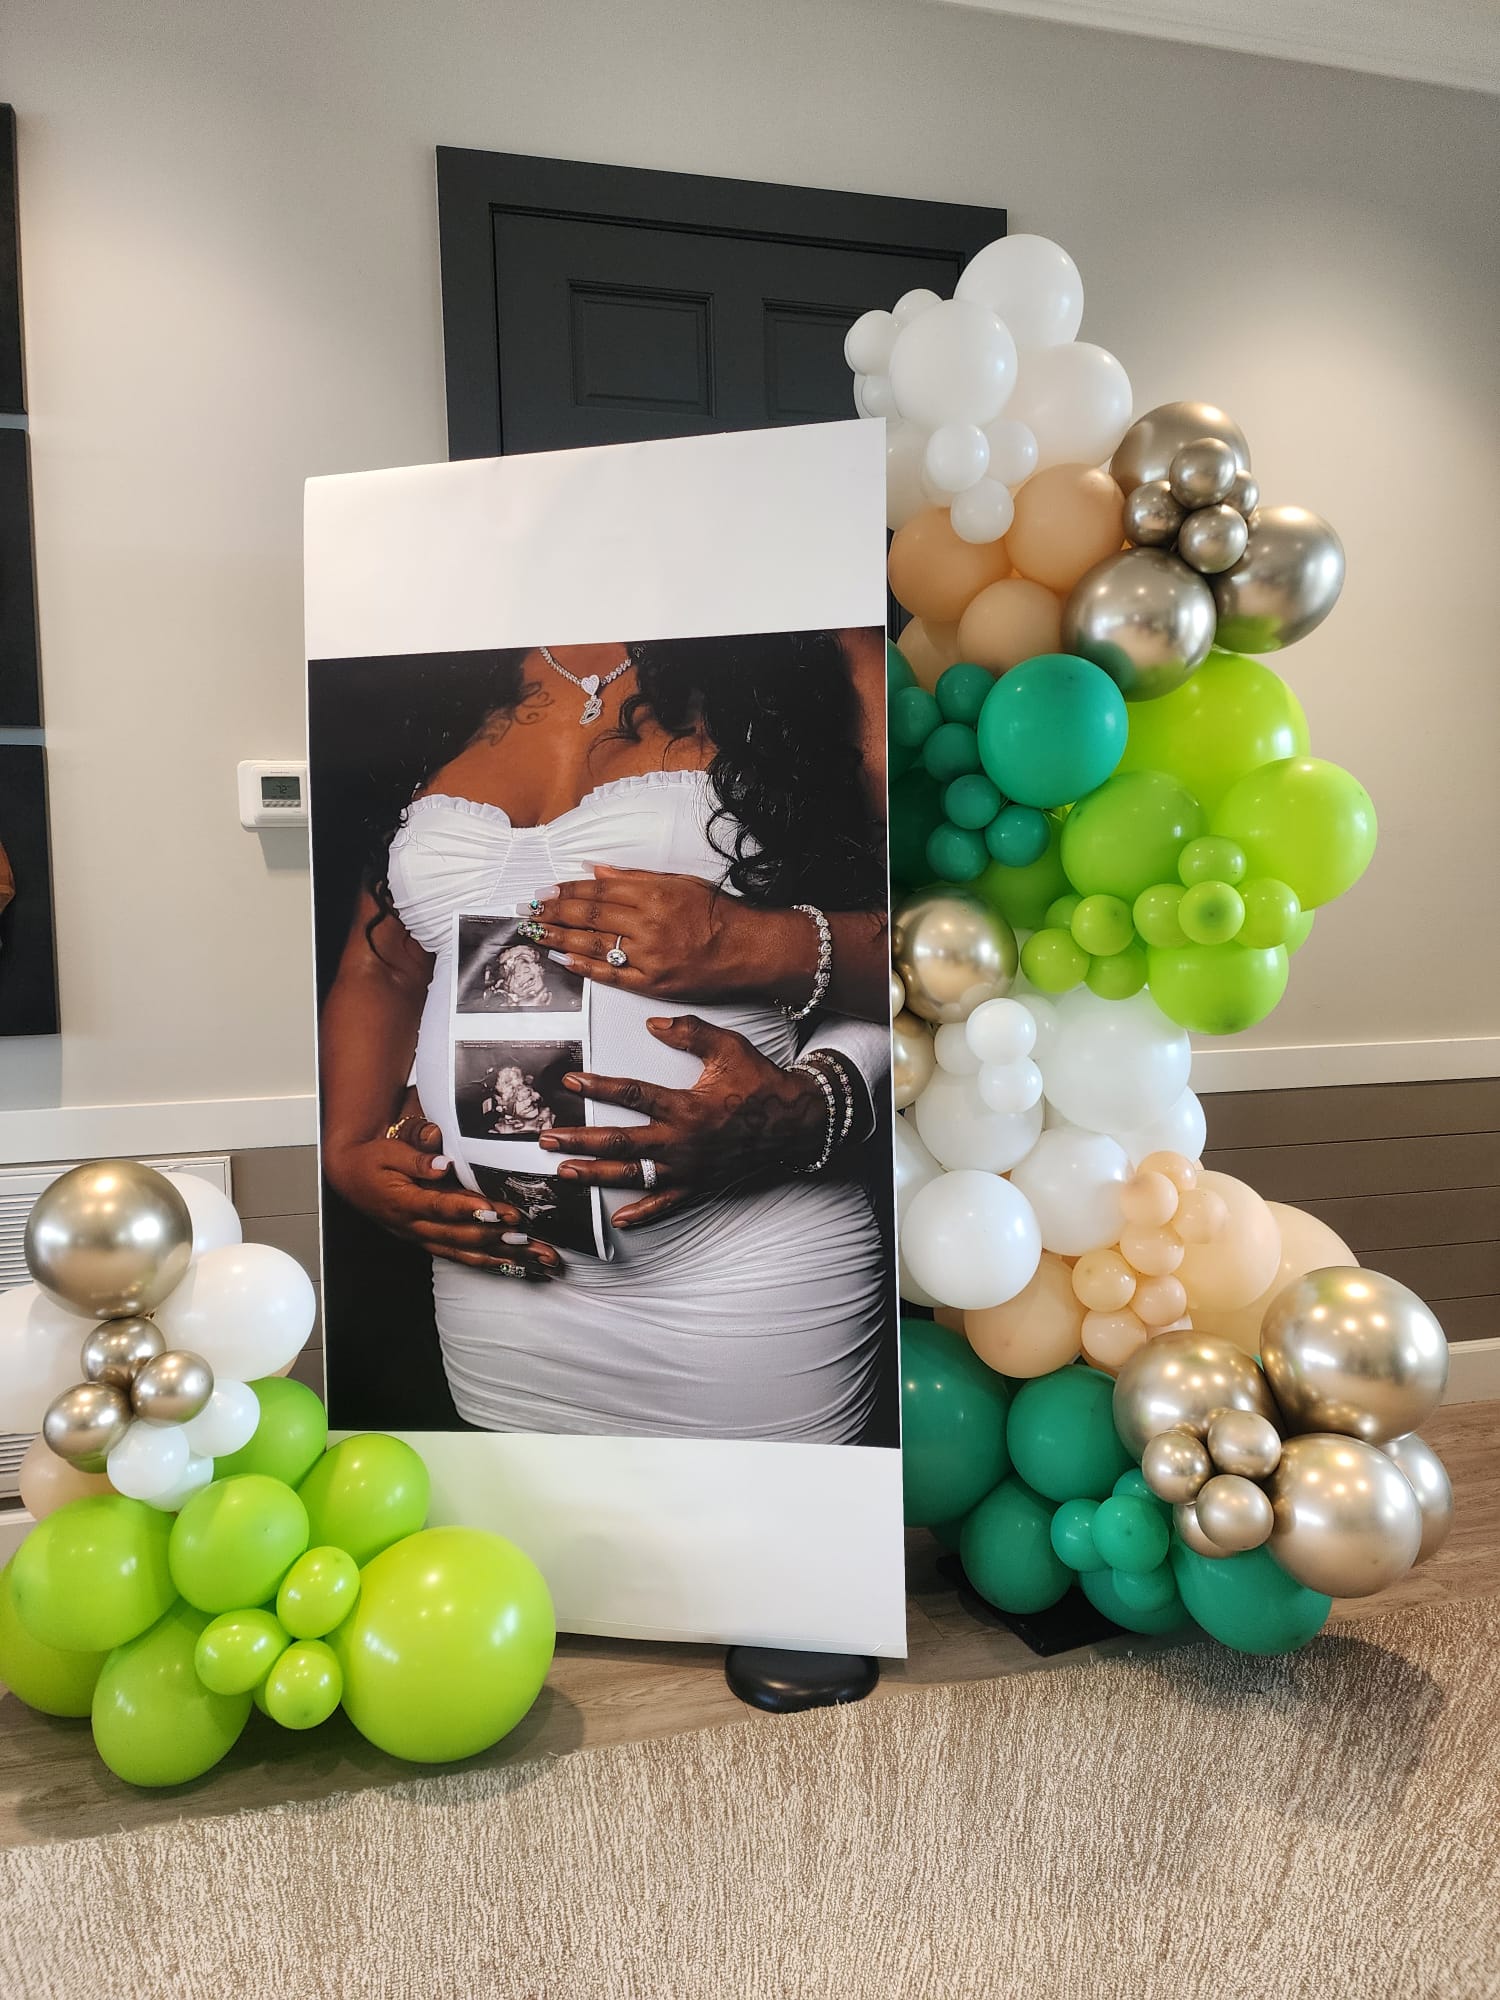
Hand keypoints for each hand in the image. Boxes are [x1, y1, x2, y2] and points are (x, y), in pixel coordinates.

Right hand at [324, 1119, 561, 1278]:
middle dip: (495, 1237)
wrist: (351, 1177)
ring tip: (534, 1257)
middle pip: (459, 1237)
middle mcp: (414, 1227)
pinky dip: (490, 1263)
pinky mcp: (429, 1243)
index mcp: (403, 1203)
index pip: (440, 1208)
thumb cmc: (372, 1160)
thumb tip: (443, 1164)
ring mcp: (422, 1238)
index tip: (497, 1210)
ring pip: (465, 1252)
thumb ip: (416, 1158)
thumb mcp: (388, 1151)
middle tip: (528, 1236)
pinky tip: (516, 1266)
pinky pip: (462, 1257)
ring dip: (501, 1256)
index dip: (469, 1210)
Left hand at [522, 866, 766, 1002]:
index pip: (597, 891)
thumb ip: (634, 878)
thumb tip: (595, 871)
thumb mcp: (679, 882)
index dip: (566, 891)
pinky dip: (583, 966)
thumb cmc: (718, 913)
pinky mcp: (652, 983)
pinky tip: (561, 959)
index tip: (544, 891)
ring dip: (558, 938)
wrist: (748, 949)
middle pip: (589, 916)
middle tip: (527, 911)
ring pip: (593, 944)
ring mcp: (649, 956)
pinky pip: (610, 975)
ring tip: (535, 933)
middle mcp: (648, 924)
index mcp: (654, 894)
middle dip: (553, 912)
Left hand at [538, 1015, 825, 1226]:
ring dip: (596, 1174)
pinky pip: (667, 1204)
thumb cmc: (761, 1082)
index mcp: (686, 1106)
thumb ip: (690, 1032)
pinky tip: (618, 1219)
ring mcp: (689, 1169)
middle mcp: (682, 1142)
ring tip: (565, 1172)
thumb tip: (653, 1023)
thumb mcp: (729, 1048)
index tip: (570, 1081)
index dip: (599, 1086)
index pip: (632, 1094)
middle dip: (579, 1141)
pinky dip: (642, 1214)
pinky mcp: (700, 1186)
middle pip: (619, 1142)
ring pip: (634, 1176)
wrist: (796, 1123)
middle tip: (547, 1140)